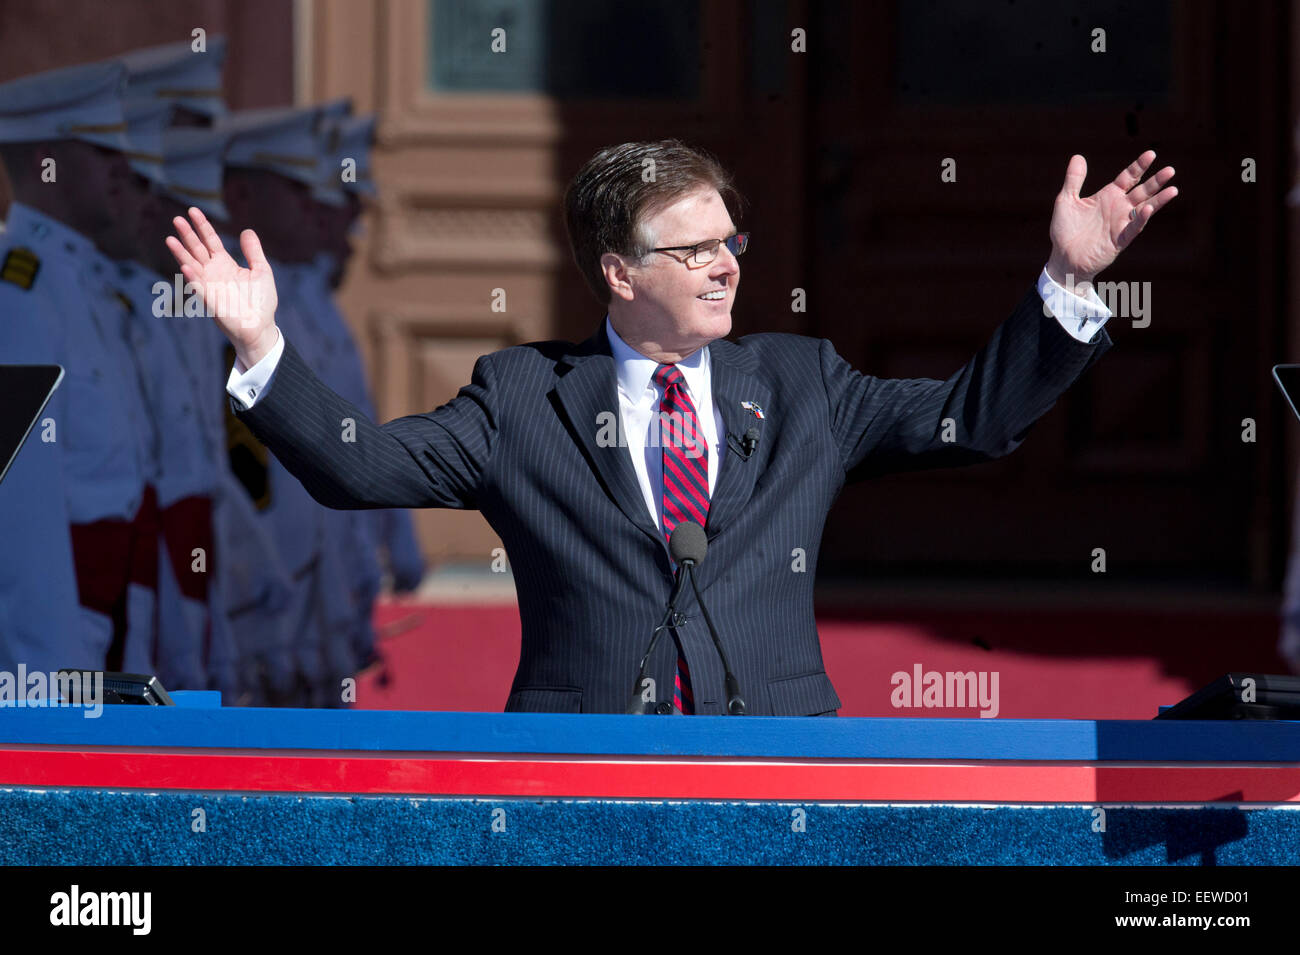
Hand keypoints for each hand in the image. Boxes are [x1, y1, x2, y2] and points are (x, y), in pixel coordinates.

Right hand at [165, 206, 279, 368]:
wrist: (260, 326)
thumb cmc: (261, 301)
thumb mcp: (261, 271)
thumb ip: (253, 252)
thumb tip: (247, 230)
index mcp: (225, 264)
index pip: (210, 240)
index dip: (202, 226)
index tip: (192, 210)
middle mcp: (214, 272)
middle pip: (197, 249)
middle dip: (188, 235)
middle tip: (177, 219)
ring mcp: (210, 285)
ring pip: (192, 265)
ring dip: (181, 253)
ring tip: (170, 239)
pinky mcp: (211, 300)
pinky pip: (199, 287)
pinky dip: (193, 278)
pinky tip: (185, 266)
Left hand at [1046, 150, 1177, 289]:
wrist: (1062, 258)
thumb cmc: (1065, 230)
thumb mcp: (1066, 201)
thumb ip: (1073, 180)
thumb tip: (1078, 156)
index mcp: (1108, 196)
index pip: (1129, 177)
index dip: (1139, 166)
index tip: (1151, 154)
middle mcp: (1118, 208)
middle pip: (1142, 191)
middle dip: (1156, 181)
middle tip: (1170, 170)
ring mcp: (1121, 223)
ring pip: (1144, 209)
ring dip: (1158, 200)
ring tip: (1173, 189)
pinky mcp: (1119, 240)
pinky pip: (1133, 228)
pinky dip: (1140, 219)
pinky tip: (1148, 209)